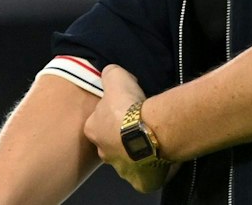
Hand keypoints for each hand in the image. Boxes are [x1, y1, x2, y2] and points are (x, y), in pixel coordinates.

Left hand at [81, 66, 169, 193]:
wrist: (149, 131)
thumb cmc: (128, 107)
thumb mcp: (116, 77)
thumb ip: (110, 74)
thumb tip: (109, 73)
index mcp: (93, 129)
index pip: (98, 120)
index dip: (111, 113)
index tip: (124, 107)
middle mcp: (103, 151)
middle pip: (110, 141)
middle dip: (121, 134)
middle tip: (137, 122)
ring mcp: (120, 167)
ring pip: (126, 156)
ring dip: (135, 148)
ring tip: (151, 135)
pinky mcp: (139, 178)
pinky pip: (143, 171)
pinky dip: (149, 162)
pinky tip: (158, 151)